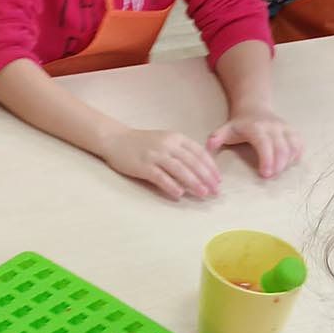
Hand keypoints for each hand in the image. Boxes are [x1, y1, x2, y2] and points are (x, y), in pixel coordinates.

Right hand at [101, 126, 220, 200]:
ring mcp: (154, 155)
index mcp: (176, 138)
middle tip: (215, 191)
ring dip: (193, 182)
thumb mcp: (165, 141)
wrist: (115, 139)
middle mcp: (167, 145)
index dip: (210, 167)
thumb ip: (181, 152)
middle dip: (206, 177)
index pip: (199, 152)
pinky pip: (160, 177)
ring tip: (203, 193)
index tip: (218, 179)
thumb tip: (200, 169)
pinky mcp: (143, 165)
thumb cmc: (142, 143)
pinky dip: (171, 185)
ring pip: (179, 169)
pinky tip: (179, 194)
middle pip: (192, 162)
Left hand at [207, 108, 303, 178]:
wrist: (254, 108)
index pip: (265, 144)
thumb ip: (217, 137)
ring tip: (278, 170)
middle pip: (282, 148)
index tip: (265, 174)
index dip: (267, 160)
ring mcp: (285, 128)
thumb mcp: (226, 129)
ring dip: (288, 161)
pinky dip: (296, 155)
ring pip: (293, 146)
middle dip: (279, 165)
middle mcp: (273, 126)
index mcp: (257, 128)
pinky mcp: (292, 131)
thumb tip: (209, 145)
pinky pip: (299, 144)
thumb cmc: (239, 124)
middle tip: (271, 176)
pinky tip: (288, 163)